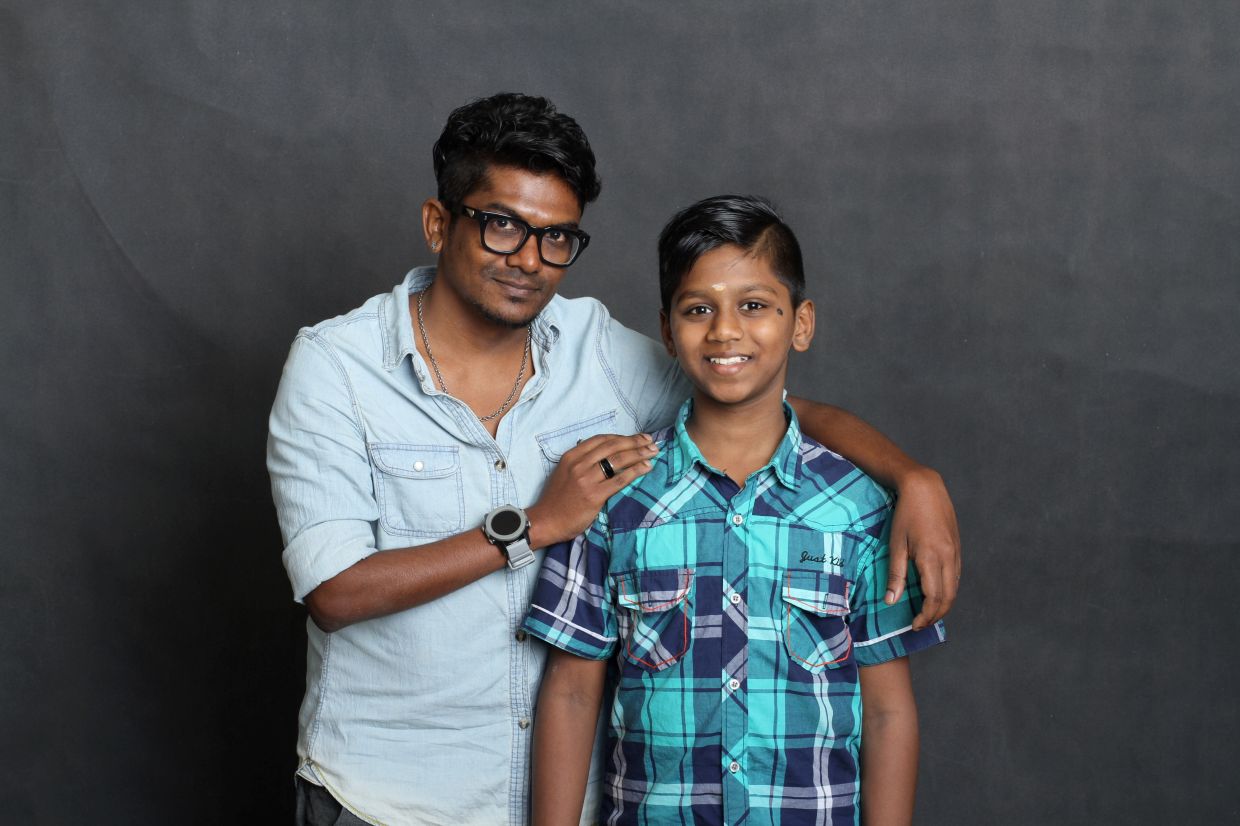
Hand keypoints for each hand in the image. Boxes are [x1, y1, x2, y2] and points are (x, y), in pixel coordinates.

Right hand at [527, 433, 657, 547]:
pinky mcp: (594, 495)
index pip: (602, 439)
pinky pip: (619, 479)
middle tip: (651, 442)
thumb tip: (605, 455)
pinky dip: (635, 471)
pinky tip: (646, 468)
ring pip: (618, 460)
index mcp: (572, 455)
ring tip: (653, 452)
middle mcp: (579, 463)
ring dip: (639, 454)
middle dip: (635, 442)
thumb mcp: (565, 472)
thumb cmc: (557, 499)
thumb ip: (582, 462)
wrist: (545, 521)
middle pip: (613, 446)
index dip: (622, 437)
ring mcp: (586, 479)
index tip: (638, 438)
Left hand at [885, 466, 960, 629]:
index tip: (914, 625)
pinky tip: (937, 592)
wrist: (925, 487)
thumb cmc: (906, 514)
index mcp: (931, 558)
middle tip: (921, 624)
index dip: (925, 616)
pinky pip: (956, 575)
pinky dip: (948, 589)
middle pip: (948, 597)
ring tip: (928, 613)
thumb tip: (891, 601)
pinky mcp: (957, 546)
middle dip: (936, 615)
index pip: (933, 598)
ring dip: (944, 604)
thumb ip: (896, 575)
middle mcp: (948, 557)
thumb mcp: (896, 544)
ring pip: (954, 587)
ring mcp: (955, 552)